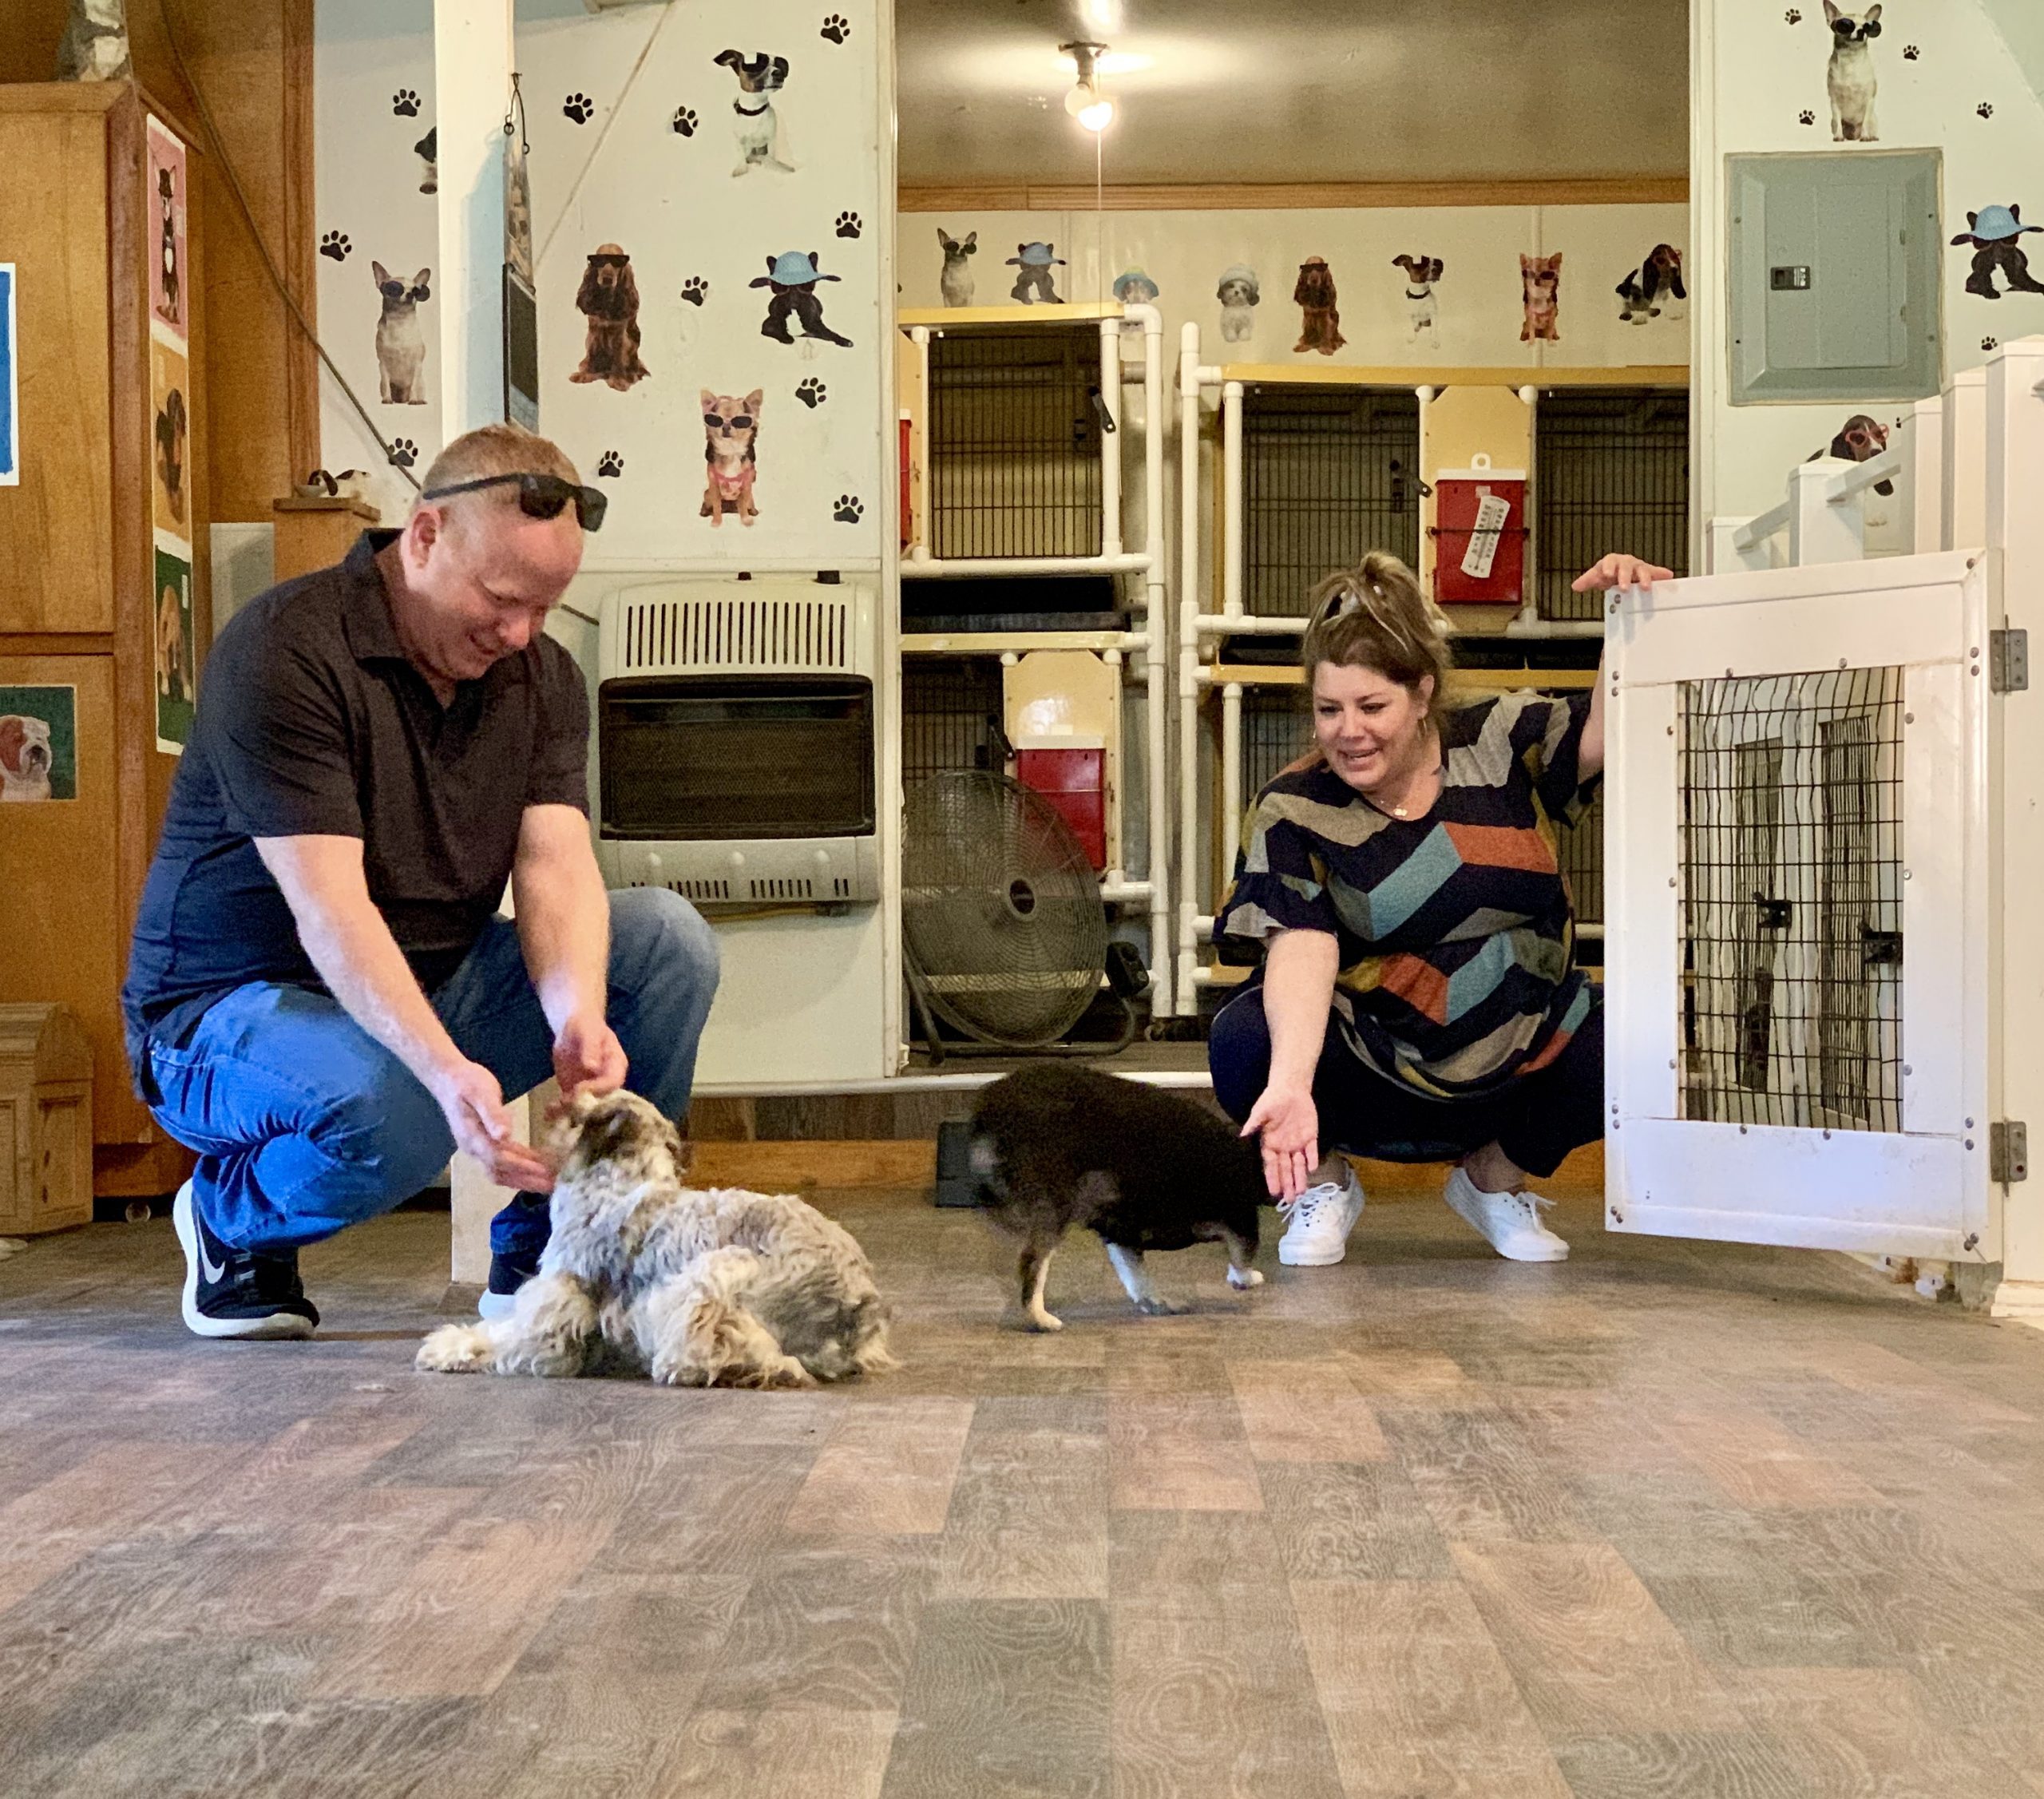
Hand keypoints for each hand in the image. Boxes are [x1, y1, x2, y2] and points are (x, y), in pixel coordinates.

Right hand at [432, 1059, 558, 1192]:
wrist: (448, 1077)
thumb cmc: (467, 1082)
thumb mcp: (481, 1093)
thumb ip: (493, 1114)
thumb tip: (504, 1136)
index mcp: (472, 1137)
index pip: (498, 1159)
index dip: (521, 1167)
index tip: (544, 1172)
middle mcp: (473, 1148)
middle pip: (500, 1173)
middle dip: (526, 1181)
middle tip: (553, 1186)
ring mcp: (477, 1148)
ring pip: (501, 1171)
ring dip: (524, 1177)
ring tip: (549, 1181)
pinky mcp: (483, 1144)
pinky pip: (502, 1161)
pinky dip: (520, 1166)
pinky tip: (537, 1165)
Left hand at [550, 1012, 627, 1108]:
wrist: (573, 1028)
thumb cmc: (585, 1026)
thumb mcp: (588, 1033)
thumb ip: (590, 1049)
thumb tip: (592, 1067)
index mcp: (616, 1066)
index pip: (613, 1082)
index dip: (599, 1089)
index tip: (580, 1089)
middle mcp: (606, 1082)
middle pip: (601, 1099)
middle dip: (584, 1106)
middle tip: (565, 1106)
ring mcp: (591, 1089)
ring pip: (585, 1105)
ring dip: (569, 1111)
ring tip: (553, 1113)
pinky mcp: (576, 1092)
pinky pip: (570, 1104)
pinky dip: (560, 1111)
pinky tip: (548, 1114)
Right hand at [1241, 1084, 1320, 1201]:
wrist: (1290, 1088)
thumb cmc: (1272, 1100)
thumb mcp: (1260, 1111)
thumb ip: (1253, 1124)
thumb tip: (1242, 1135)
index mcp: (1270, 1143)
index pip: (1271, 1165)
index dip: (1272, 1178)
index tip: (1273, 1192)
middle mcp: (1283, 1147)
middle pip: (1286, 1169)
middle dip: (1287, 1185)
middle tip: (1290, 1201)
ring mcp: (1298, 1143)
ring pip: (1299, 1165)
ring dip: (1300, 1178)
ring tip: (1301, 1193)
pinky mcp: (1310, 1137)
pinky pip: (1312, 1151)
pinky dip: (1312, 1159)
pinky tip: (1312, 1169)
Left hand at [1572, 552, 1674, 593]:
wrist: (1620, 573)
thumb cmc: (1609, 573)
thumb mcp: (1597, 577)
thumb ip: (1588, 581)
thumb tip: (1575, 586)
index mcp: (1613, 562)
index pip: (1610, 561)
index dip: (1609, 567)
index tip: (1607, 574)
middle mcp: (1626, 563)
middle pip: (1626, 566)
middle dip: (1625, 576)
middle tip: (1624, 588)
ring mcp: (1638, 568)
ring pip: (1642, 570)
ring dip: (1644, 578)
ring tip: (1645, 587)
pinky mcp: (1649, 573)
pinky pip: (1656, 572)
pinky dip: (1662, 574)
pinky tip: (1669, 576)